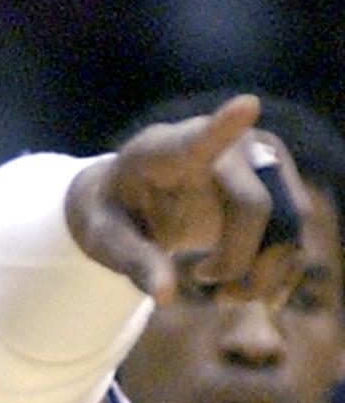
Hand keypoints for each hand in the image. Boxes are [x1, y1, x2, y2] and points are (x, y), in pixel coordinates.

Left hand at [65, 94, 308, 304]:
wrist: (138, 200)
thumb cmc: (116, 214)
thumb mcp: (105, 239)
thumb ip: (132, 261)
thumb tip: (164, 296)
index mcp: (163, 151)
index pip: (198, 140)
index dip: (224, 127)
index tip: (246, 106)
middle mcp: (222, 144)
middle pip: (255, 205)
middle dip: (239, 260)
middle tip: (209, 287)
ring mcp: (258, 157)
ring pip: (290, 221)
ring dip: (266, 273)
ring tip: (227, 296)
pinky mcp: (279, 180)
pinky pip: (297, 231)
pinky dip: (281, 271)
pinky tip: (256, 293)